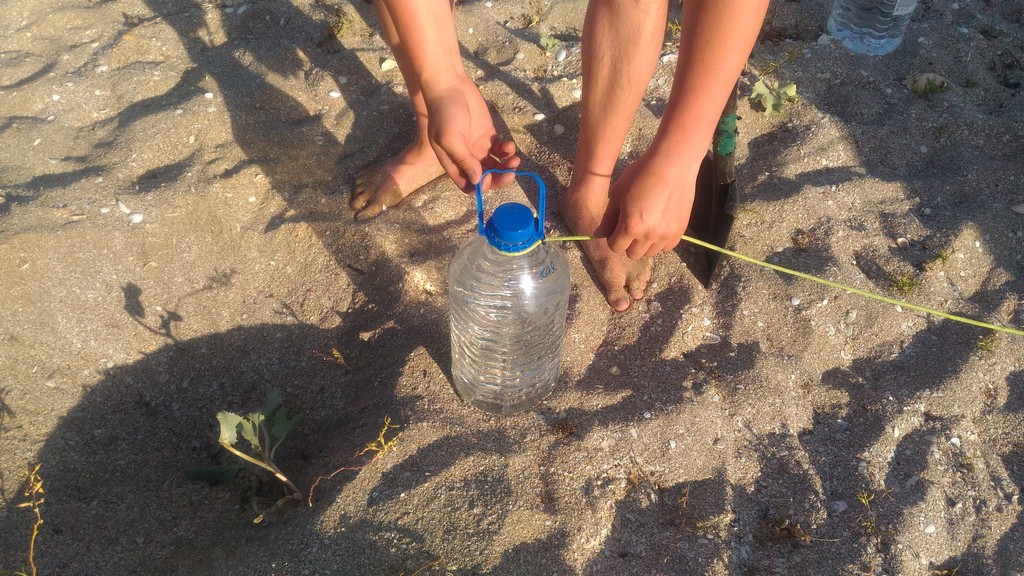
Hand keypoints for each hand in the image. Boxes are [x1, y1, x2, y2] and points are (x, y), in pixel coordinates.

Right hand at [424, 76, 519, 191]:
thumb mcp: (450, 138)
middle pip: (485, 178)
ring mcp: (478, 147)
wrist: (450, 86)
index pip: (468, 185)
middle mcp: (467, 158)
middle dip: (499, 178)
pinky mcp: (488, 135)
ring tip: (515, 159)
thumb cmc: (444, 113)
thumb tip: (476, 181)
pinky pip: (501, 150)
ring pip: (496, 166)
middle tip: (511, 172)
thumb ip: (463, 160)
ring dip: (506, 166)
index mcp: (454, 163)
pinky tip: (509, 145)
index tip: (489, 177)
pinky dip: (507, 151)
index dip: (481, 186)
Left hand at [593, 150, 697, 259]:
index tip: (616, 228)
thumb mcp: (618, 193)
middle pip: (633, 254)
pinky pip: (667, 247)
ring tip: (645, 226)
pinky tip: (658, 226)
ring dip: (644, 244)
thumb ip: (608, 218)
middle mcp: (649, 235)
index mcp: (630, 226)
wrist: (673, 164)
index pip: (616, 247)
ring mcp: (666, 234)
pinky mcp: (680, 230)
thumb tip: (598, 235)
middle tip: (630, 227)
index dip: (613, 238)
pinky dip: (660, 241)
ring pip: (650, 253)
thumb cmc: (641, 174)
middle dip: (628, 243)